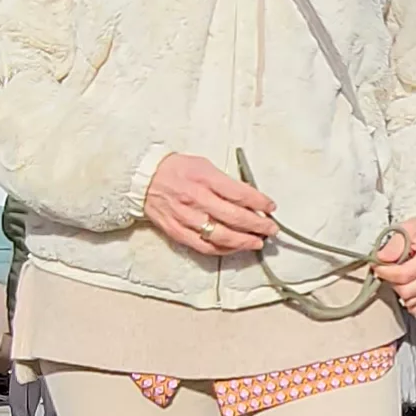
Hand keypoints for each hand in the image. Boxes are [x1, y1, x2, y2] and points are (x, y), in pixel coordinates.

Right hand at [145, 152, 275, 257]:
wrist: (144, 180)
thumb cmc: (176, 170)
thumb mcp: (204, 165)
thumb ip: (225, 182)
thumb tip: (249, 197)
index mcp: (205, 178)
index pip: (240, 193)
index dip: (260, 202)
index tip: (271, 207)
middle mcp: (197, 199)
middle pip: (235, 217)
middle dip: (258, 225)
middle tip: (271, 229)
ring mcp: (187, 218)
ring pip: (222, 236)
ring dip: (244, 241)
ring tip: (258, 242)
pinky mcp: (179, 232)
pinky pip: (205, 246)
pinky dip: (223, 250)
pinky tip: (235, 248)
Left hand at [372, 217, 415, 314]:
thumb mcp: (408, 228)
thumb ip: (394, 244)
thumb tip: (381, 258)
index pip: (404, 275)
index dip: (386, 272)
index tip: (377, 265)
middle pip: (406, 291)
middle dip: (391, 282)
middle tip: (387, 271)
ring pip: (411, 301)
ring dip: (399, 291)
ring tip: (398, 277)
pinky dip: (412, 305)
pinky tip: (407, 292)